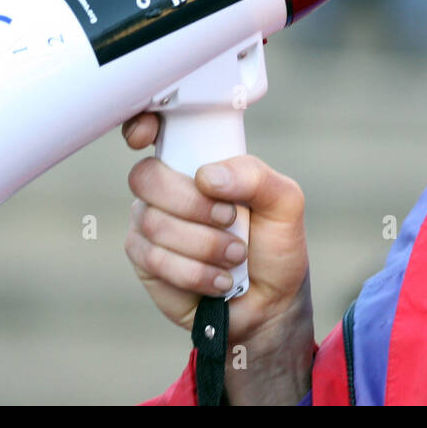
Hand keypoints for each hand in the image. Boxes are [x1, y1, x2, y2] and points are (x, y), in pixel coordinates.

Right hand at [122, 112, 314, 402]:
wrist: (270, 303)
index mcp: (199, 160)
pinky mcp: (146, 260)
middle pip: (148, 178)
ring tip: (235, 257)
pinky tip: (219, 280)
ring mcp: (151, 223)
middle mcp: (168, 187)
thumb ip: (256, 177)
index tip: (145, 135)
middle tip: (230, 221)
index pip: (155, 128)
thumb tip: (208, 176)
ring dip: (204, 245)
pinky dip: (195, 273)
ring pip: (154, 222)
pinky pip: (154, 259)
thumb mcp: (285, 203)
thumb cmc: (275, 245)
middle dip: (193, 205)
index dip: (141, 124)